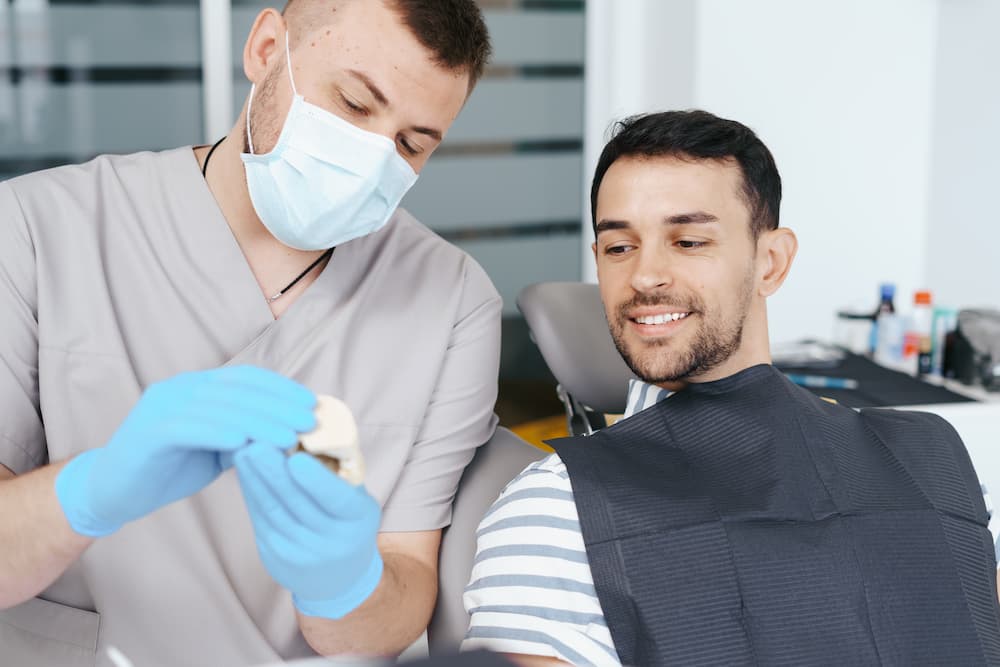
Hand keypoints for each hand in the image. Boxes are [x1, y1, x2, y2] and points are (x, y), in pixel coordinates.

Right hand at [55, 365, 316, 536]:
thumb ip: (244, 437)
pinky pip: (189, 427)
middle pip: (238, 390)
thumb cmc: (168, 469)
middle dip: (279, 404)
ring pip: (220, 407)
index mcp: (196, 387)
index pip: (246, 378)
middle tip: (309, 420)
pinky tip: (245, 442)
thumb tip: (290, 435)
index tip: (312, 403)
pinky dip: (219, 432)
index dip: (281, 388)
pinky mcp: (149, 432)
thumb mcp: (215, 450)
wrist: (112, 491)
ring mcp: (162, 407)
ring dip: (259, 420)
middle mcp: (179, 389)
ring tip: (289, 437)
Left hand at [234, 442, 382, 618]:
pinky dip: (250, 493)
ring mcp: (301, 554)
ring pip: (273, 511)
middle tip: (257, 443)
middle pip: (297, 504)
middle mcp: (331, 542)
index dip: (316, 481)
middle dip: (274, 472)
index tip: (296, 458)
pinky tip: (243, 472)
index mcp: (358, 520)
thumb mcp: (357, 499)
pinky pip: (260, 520)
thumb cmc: (349, 523)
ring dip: (255, 479)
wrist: (340, 578)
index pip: (336, 501)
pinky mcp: (275, 559)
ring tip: (243, 450)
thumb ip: (338, 473)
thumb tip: (307, 434)